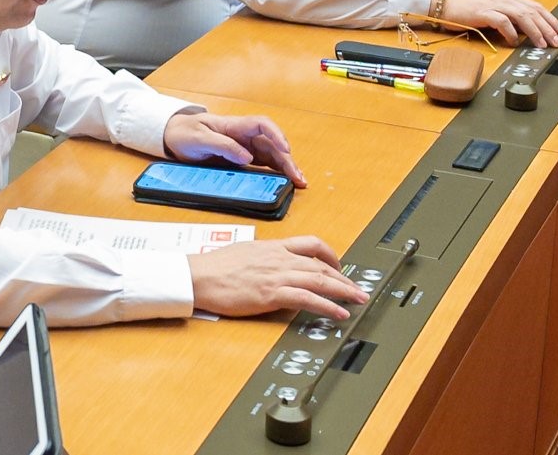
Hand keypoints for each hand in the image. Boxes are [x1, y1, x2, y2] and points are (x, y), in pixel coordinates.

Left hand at [165, 110, 304, 183]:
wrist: (173, 136)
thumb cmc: (186, 133)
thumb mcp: (199, 139)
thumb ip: (223, 146)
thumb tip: (247, 158)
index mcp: (235, 126)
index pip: (262, 125)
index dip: (276, 135)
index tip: (285, 149)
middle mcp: (244, 136)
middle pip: (272, 144)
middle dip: (287, 159)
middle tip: (298, 176)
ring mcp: (244, 148)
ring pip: (271, 156)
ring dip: (286, 167)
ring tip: (298, 182)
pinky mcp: (241, 160)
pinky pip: (262, 165)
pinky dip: (275, 173)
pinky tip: (284, 182)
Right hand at [188, 237, 366, 320]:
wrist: (198, 275)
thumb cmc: (215, 267)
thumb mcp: (245, 253)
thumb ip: (264, 258)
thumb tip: (272, 267)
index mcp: (273, 246)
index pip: (312, 244)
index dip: (331, 255)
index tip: (340, 266)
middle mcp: (279, 258)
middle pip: (322, 265)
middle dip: (344, 278)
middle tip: (359, 288)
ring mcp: (277, 275)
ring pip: (320, 280)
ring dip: (344, 291)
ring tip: (359, 300)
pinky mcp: (272, 294)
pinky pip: (308, 299)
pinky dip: (328, 306)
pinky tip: (339, 313)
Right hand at [441, 0, 557, 46]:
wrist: (445, 3)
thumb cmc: (466, 8)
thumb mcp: (492, 10)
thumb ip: (508, 17)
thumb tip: (526, 30)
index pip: (534, 6)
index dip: (549, 18)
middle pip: (531, 11)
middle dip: (547, 27)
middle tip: (556, 40)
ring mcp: (493, 4)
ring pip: (521, 15)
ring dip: (534, 31)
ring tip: (541, 43)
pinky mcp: (483, 12)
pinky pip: (502, 21)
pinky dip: (511, 32)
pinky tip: (514, 41)